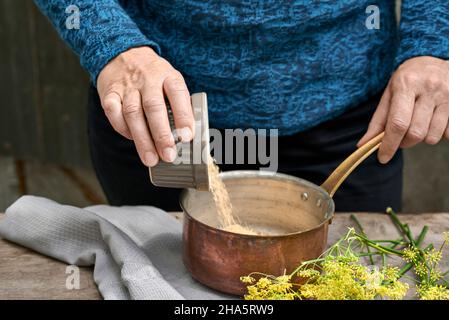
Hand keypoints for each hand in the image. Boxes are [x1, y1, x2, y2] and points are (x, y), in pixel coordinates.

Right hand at [97, 46, 193, 166]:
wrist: (122, 53)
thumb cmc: (153, 76)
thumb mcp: (170, 81)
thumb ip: (179, 104)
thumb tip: (186, 135)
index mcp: (168, 76)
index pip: (178, 94)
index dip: (184, 116)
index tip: (187, 136)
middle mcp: (148, 79)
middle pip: (154, 107)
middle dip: (162, 135)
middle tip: (169, 155)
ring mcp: (127, 86)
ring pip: (133, 113)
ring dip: (142, 139)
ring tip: (151, 158)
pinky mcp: (109, 92)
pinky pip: (114, 112)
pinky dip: (122, 128)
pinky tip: (132, 139)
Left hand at [358, 56, 448, 163]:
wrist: (433, 58)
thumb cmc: (406, 80)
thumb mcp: (388, 94)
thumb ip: (377, 121)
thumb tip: (364, 144)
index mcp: (406, 85)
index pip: (397, 123)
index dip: (389, 144)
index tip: (382, 158)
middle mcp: (429, 88)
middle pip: (415, 133)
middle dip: (404, 143)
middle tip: (399, 138)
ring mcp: (447, 95)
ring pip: (433, 136)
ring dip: (421, 139)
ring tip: (416, 127)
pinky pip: (448, 133)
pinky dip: (437, 134)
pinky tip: (431, 122)